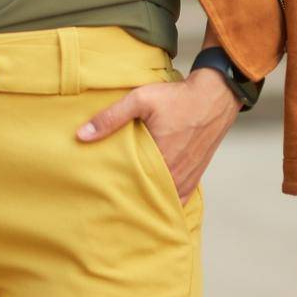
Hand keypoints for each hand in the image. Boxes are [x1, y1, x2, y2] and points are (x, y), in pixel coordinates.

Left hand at [74, 68, 240, 203]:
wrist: (215, 96)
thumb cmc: (178, 98)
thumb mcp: (141, 100)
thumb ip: (111, 118)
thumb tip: (81, 135)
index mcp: (159, 159)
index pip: (130, 186)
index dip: (114, 190)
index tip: (99, 192)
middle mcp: (174, 174)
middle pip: (145, 196)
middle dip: (128, 197)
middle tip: (109, 199)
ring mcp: (186, 178)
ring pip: (162, 199)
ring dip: (146, 199)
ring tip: (127, 200)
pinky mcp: (195, 176)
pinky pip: (178, 199)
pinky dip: (165, 200)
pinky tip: (152, 198)